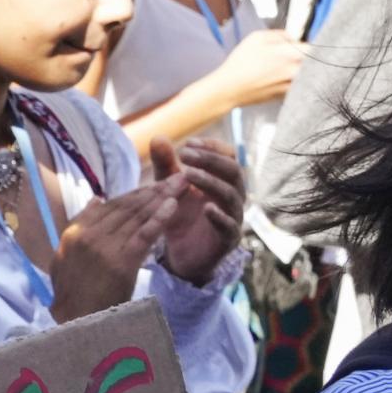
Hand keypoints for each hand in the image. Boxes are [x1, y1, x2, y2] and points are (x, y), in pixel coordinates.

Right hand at [50, 183, 173, 322]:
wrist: (77, 323)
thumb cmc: (72, 293)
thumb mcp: (65, 256)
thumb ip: (80, 225)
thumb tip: (96, 199)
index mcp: (75, 232)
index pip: (110, 205)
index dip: (135, 193)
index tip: (154, 185)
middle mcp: (88, 235)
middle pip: (127, 207)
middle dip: (154, 189)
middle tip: (176, 175)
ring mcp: (105, 247)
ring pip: (138, 216)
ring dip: (162, 197)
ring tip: (180, 184)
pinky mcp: (122, 261)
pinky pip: (145, 234)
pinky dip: (160, 217)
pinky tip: (174, 204)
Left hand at [150, 138, 244, 285]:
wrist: (180, 254)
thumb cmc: (180, 216)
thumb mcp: (168, 188)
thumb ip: (165, 165)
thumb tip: (157, 137)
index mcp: (223, 180)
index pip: (228, 156)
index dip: (211, 147)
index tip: (187, 144)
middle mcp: (233, 195)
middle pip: (233, 170)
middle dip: (210, 160)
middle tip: (185, 155)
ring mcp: (233, 217)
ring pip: (231, 194)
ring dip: (211, 182)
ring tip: (188, 175)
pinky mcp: (228, 239)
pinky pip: (230, 226)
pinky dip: (220, 216)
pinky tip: (206, 208)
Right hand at [207, 30, 305, 109]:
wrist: (229, 89)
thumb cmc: (241, 63)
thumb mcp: (256, 37)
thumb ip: (280, 34)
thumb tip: (292, 38)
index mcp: (291, 54)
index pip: (315, 47)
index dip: (311, 45)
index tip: (305, 45)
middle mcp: (296, 71)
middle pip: (314, 63)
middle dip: (307, 58)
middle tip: (293, 56)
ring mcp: (293, 85)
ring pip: (307, 75)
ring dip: (300, 70)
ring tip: (282, 69)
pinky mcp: (287, 96)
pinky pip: (297, 85)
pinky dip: (292, 81)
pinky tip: (277, 79)